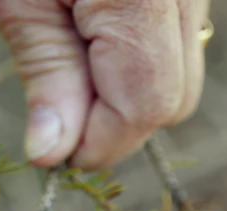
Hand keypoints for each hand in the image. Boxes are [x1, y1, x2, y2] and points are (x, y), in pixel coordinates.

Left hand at [0, 0, 209, 170]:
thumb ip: (46, 73)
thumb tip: (53, 156)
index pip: (145, 103)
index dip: (98, 142)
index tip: (51, 155)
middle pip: (172, 97)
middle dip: (114, 123)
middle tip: (56, 112)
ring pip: (180, 74)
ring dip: (125, 92)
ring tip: (68, 59)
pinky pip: (177, 42)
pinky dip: (136, 58)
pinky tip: (91, 38)